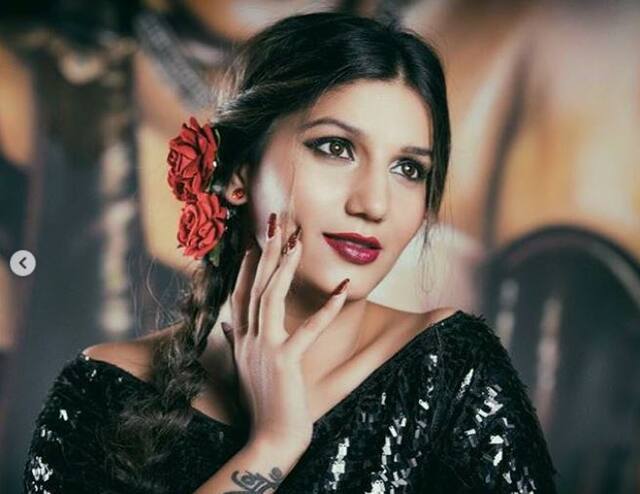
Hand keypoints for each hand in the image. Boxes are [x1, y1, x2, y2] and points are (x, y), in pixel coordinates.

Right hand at [220, 213, 349, 448]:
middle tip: (276, 222)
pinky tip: (343, 288)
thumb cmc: (261, 402)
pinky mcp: (284, 363)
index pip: (241, 293)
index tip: (254, 240)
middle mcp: (248, 339)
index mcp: (242, 338)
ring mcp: (264, 350)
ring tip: (298, 241)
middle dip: (266, 252)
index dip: (247, 265)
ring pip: (271, 298)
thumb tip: (227, 318)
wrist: (268, 439)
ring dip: (285, 267)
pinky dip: (327, 308)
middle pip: (256, 286)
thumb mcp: (244, 366)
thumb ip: (236, 338)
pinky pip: (308, 329)